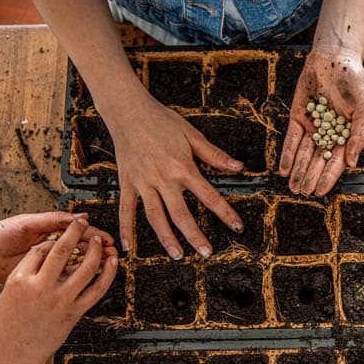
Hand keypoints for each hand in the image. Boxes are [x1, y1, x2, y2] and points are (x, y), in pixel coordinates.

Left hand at [0, 212, 114, 283]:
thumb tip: (79, 217)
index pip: (78, 231)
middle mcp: (53, 246)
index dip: (94, 234)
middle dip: (98, 248)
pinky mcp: (44, 276)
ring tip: (107, 263)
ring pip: (78, 261)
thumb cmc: (0, 236)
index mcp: (50, 230)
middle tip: (112, 251)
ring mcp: (50, 262)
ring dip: (93, 261)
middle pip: (82, 247)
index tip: (106, 239)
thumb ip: (53, 220)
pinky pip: (66, 275)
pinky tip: (91, 275)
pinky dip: (79, 274)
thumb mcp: (28, 224)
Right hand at [0, 218, 117, 363]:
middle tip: (83, 222)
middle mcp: (40, 287)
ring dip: (95, 250)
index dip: (54, 239)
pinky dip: (108, 274)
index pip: (40, 250)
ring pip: (84, 268)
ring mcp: (60, 300)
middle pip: (61, 251)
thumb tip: (48, 257)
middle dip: (74, 233)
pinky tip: (113, 262)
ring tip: (98, 239)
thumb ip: (29, 274)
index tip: (63, 234)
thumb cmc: (9, 325)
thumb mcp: (10, 293)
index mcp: (19, 280)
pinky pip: (96, 289)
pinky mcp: (74, 313)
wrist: (13, 355)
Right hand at [104, 96, 244, 258]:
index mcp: (182, 167)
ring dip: (166, 238)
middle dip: (195, 235)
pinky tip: (128, 247)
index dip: (225, 213)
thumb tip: (238, 167)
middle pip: (180, 213)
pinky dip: (125, 229)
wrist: (127, 109)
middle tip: (206, 252)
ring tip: (177, 255)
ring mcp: (143, 182)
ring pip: (155, 216)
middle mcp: (162, 178)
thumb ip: (214, 154)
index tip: (237, 227)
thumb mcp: (192, 134)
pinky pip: (125, 210)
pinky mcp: (126, 182)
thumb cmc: (161, 120)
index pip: (209, 195)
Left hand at [279, 48, 363, 195]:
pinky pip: (292, 139)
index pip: (336, 161)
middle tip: (303, 192)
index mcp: (346, 135)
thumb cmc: (356, 83)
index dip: (328, 177)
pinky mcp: (298, 117)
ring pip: (304, 154)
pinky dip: (288, 154)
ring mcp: (312, 127)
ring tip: (293, 186)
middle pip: (318, 161)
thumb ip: (359, 136)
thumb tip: (351, 162)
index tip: (321, 191)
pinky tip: (284, 169)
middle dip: (310, 177)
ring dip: (298, 170)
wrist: (335, 59)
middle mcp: (328, 134)